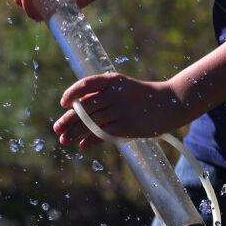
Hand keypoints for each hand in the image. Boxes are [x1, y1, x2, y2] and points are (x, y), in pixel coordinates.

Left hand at [53, 73, 187, 148]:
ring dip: (75, 132)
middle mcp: (115, 94)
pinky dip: (90, 140)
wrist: (168, 104)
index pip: (86, 84)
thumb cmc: (140, 96)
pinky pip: (103, 134)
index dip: (72, 93)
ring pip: (91, 122)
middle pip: (85, 107)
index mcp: (112, 80)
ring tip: (64, 140)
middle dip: (68, 119)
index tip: (63, 104)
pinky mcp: (126, 126)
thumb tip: (76, 108)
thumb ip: (101, 95)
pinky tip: (82, 145)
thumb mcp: (122, 88)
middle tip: (56, 128)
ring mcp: (120, 110)